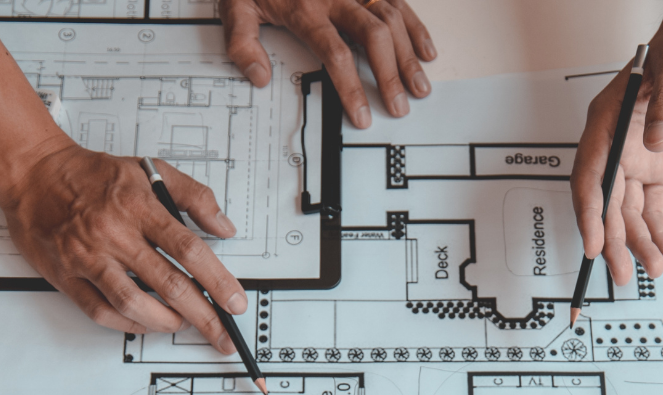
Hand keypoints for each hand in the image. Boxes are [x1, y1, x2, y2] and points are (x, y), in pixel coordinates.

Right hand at [0, 142, 246, 353]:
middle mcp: (114, 233)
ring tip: (184, 325)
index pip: (188, 249)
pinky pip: (101, 311)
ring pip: (133, 303)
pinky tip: (147, 323)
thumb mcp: (150, 170)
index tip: (235, 301)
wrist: (34, 173)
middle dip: (203, 315)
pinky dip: (129, 323)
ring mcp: (88, 257)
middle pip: (168, 283)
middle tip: (222, 334)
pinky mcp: (66, 276)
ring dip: (165, 322)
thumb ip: (193, 195)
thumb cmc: (92, 174)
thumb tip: (224, 227)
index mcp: (138, 206)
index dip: (216, 280)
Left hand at [222, 0, 435, 126]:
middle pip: (373, 36)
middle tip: (399, 106)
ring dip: (408, 55)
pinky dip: (415, 26)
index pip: (335, 53)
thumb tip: (259, 76)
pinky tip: (425, 50)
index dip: (351, 87)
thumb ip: (242, 41)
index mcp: (306, 8)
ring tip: (419, 87)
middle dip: (390, 74)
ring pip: (392, 19)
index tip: (361, 114)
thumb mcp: (236, 5)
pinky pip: (399, 1)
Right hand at [571, 4, 662, 286]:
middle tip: (625, 274)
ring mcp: (636, 158)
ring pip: (628, 213)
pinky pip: (653, 208)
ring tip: (656, 269)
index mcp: (608, 120)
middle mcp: (616, 145)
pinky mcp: (659, 167)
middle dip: (613, 241)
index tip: (593, 244)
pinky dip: (659, 233)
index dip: (589, 211)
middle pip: (606, 202)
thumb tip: (655, 142)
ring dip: (639, 243)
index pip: (591, 173)